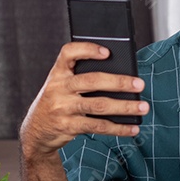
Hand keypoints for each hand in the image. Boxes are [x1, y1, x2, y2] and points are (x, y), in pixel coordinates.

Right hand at [20, 42, 147, 158]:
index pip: (68, 53)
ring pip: (99, 105)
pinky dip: (118, 128)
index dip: (87, 49)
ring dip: (125, 107)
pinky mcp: (69, 126)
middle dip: (119, 82)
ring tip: (143, 107)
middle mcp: (58, 88)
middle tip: (140, 84)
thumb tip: (122, 80)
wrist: (36, 131)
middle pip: (92, 81)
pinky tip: (132, 128)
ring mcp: (63, 108)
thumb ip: (82, 78)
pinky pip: (98, 126)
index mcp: (58, 73)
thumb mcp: (61, 86)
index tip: (107, 52)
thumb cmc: (58, 102)